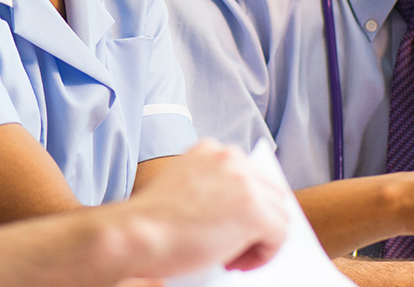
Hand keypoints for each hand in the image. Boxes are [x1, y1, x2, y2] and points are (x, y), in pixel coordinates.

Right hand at [121, 140, 289, 276]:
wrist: (135, 234)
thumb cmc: (151, 222)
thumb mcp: (183, 189)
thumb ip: (212, 188)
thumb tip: (239, 210)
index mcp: (211, 149)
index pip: (250, 176)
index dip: (246, 206)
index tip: (235, 226)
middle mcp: (231, 157)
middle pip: (269, 192)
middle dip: (257, 222)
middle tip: (234, 248)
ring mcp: (244, 181)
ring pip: (278, 214)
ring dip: (259, 239)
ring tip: (233, 258)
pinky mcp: (253, 209)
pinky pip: (279, 235)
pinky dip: (263, 254)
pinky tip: (235, 263)